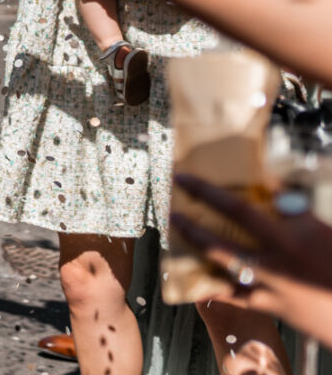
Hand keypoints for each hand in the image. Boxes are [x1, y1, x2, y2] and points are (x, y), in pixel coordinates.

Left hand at [171, 173, 331, 345]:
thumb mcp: (323, 231)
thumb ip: (295, 212)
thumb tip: (273, 189)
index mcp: (288, 240)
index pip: (238, 210)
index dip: (207, 192)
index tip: (184, 179)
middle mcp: (273, 264)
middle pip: (219, 243)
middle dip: (190, 226)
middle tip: (171, 211)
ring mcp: (269, 289)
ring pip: (222, 269)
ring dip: (198, 251)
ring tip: (179, 236)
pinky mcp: (271, 308)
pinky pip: (235, 297)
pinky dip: (215, 287)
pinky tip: (197, 281)